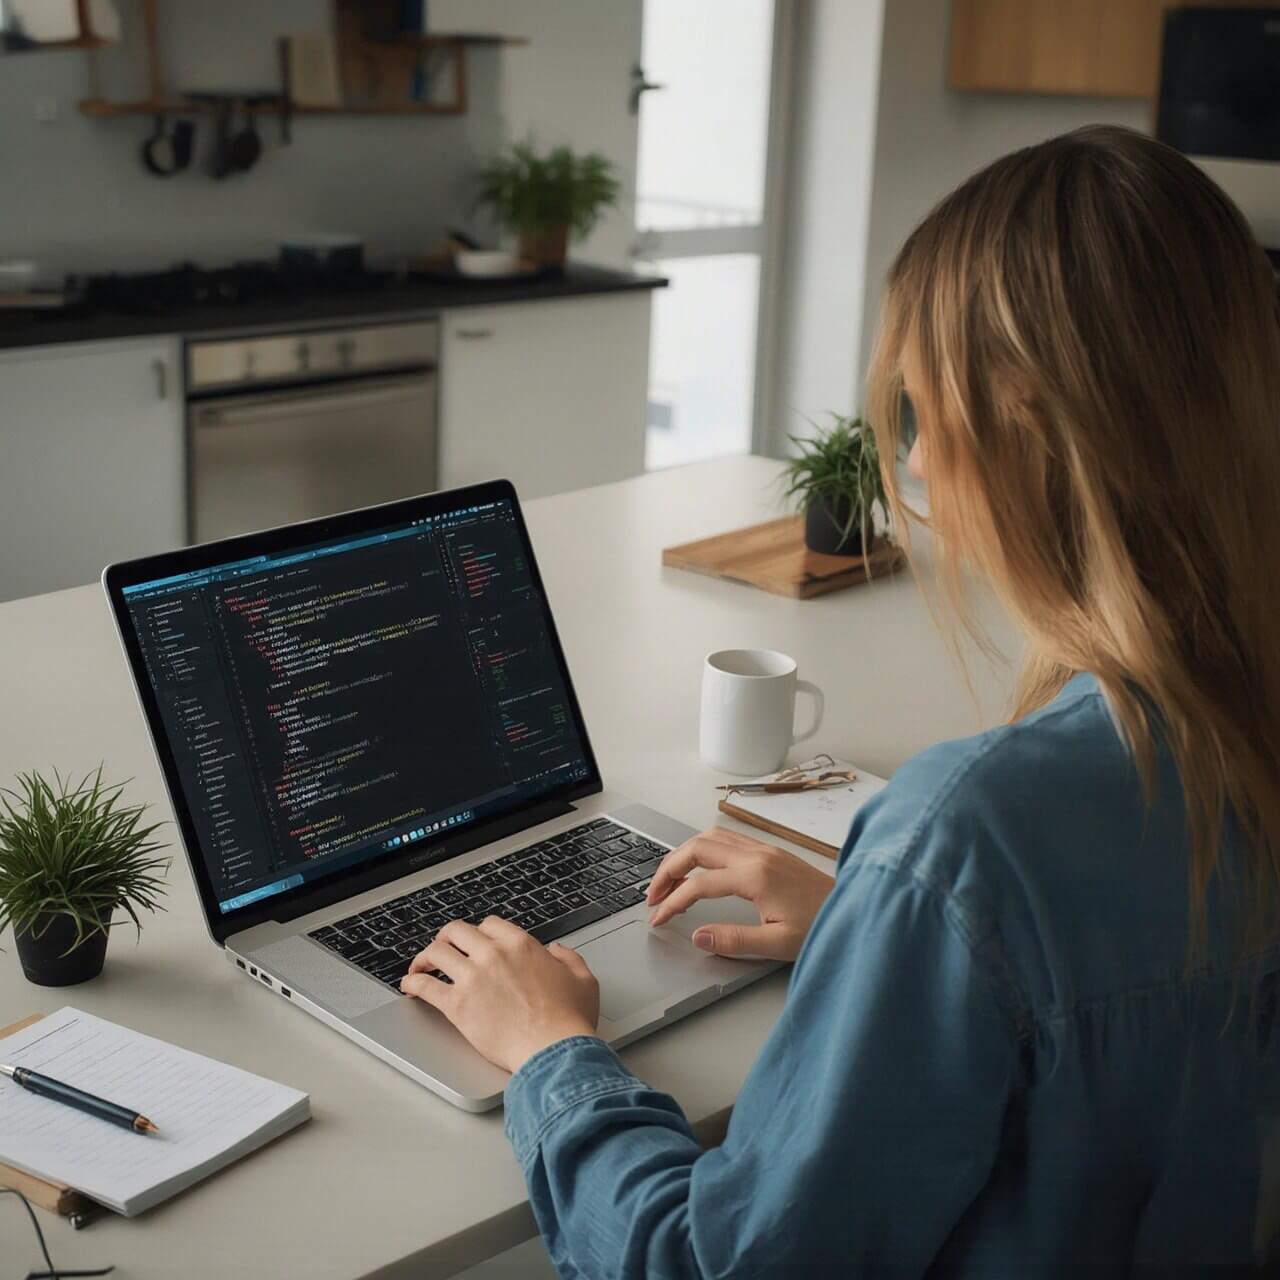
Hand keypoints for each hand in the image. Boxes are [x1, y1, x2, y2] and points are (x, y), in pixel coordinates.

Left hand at [400, 917, 599, 1073]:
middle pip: (456, 931)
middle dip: (447, 937)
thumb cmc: (569, 1020)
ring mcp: (473, 978)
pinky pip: (425, 986)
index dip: (480, 932)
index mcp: (521, 945)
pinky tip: (409, 986)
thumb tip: (557, 952)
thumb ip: (569, 959)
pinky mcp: (457, 1005)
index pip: (489, 924)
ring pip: (436, 952)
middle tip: (443, 948)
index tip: (476, 942)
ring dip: (425, 957)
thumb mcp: (583, 979)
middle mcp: (493, 954)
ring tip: (420, 965)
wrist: (553, 1050)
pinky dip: (412, 983)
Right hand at [646, 826, 832, 961]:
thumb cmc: (823, 925)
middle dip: (668, 870)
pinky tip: (700, 866)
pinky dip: (703, 850)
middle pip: (697, 848)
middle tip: (653, 895)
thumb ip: (733, 939)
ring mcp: (765, 849)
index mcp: (755, 876)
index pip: (699, 885)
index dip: (672, 902)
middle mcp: (757, 855)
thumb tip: (698, 935)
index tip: (658, 918)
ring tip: (670, 880)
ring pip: (710, 838)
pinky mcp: (771, 852)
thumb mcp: (778, 943)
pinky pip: (727, 839)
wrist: (857, 910)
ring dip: (683, 855)